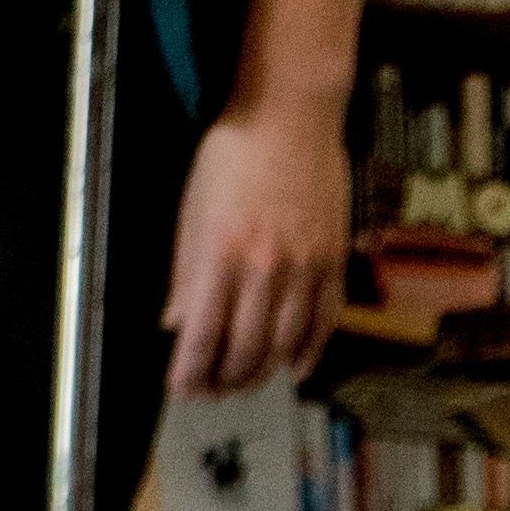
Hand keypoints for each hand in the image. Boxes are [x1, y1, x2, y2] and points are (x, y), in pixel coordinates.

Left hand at [164, 93, 354, 396]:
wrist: (289, 118)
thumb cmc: (230, 158)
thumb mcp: (192, 211)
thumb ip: (185, 273)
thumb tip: (176, 322)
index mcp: (221, 255)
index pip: (203, 333)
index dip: (191, 370)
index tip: (181, 390)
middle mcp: (265, 268)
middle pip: (246, 347)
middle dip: (225, 378)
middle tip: (212, 392)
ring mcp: (305, 267)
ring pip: (286, 342)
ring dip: (263, 371)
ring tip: (245, 383)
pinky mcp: (333, 260)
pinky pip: (325, 319)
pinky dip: (310, 350)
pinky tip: (295, 367)